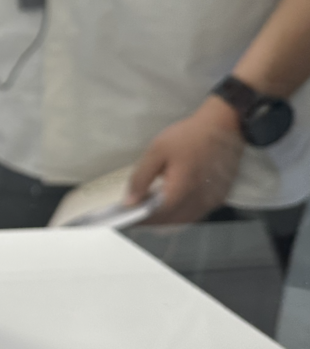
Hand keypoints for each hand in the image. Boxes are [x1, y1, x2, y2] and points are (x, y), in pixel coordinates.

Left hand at [126, 97, 244, 224]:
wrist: (224, 125)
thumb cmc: (189, 136)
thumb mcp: (157, 151)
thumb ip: (141, 178)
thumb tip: (129, 201)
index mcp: (182, 190)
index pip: (156, 216)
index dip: (139, 219)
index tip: (125, 217)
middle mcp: (198, 202)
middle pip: (170, 223)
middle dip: (150, 222)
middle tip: (134, 213)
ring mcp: (211, 202)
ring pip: (183, 221)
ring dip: (165, 220)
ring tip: (148, 210)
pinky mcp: (218, 198)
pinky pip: (195, 214)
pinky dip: (179, 215)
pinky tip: (168, 205)